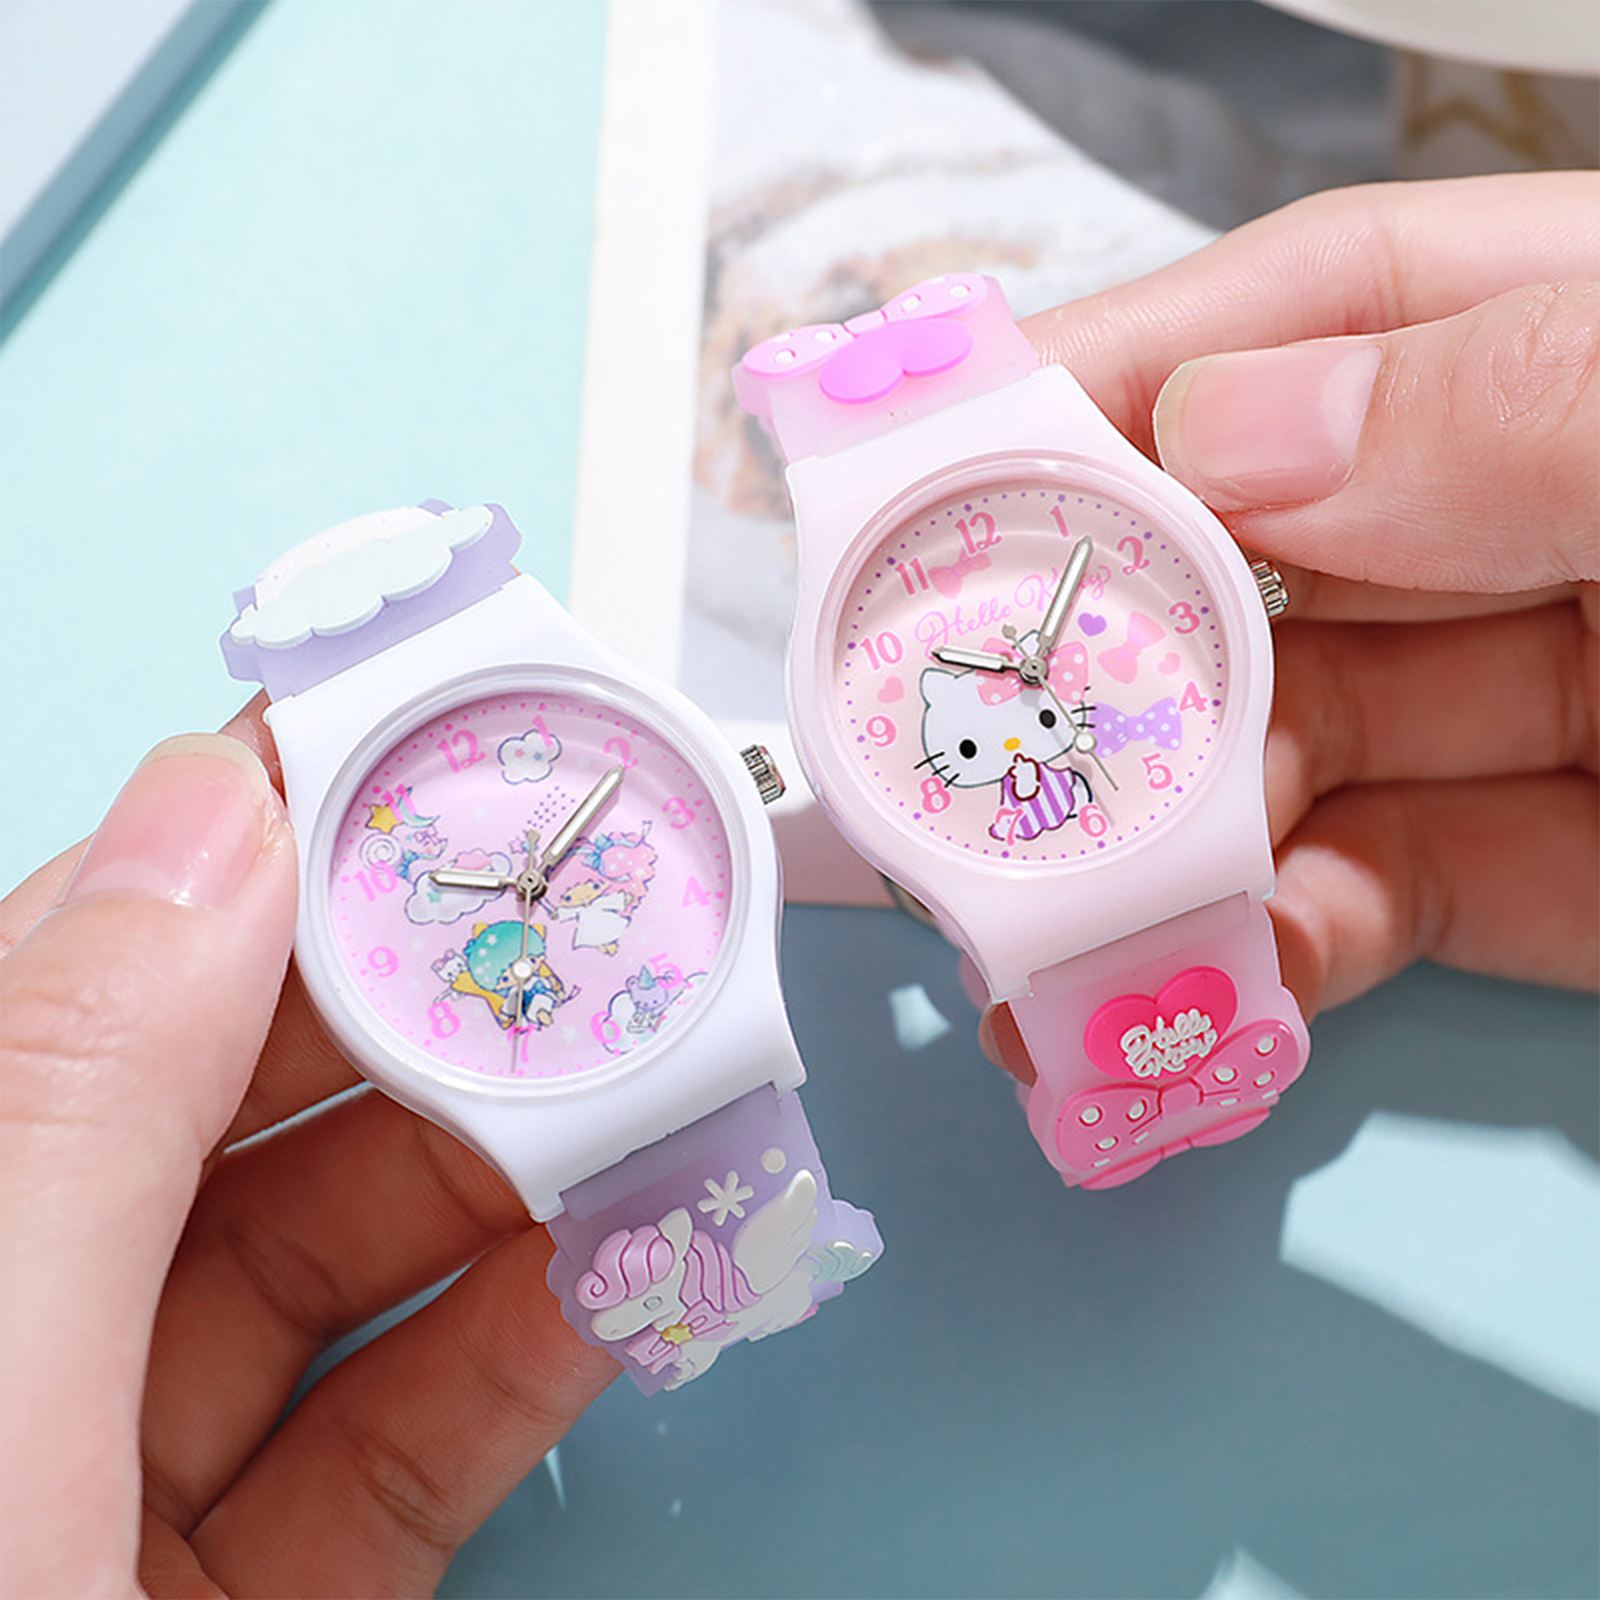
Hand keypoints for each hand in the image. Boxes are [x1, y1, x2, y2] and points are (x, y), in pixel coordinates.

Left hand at [0, 703, 617, 1596]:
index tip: (418, 754)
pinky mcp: (243, 1595)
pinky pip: (400, 1438)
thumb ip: (84, 1099)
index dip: (254, 845)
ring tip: (644, 1098)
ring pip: (338, 1266)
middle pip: (233, 1111)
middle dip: (425, 1015)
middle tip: (577, 933)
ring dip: (509, 1178)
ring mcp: (109, 1478)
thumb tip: (213, 811)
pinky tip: (618, 1278)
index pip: (87, 969)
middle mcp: (11, 1328)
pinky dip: (521, 1351)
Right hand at [985, 172, 1597, 1077]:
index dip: (1104, 387)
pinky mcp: (1596, 875)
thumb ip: (1536, 396)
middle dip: (1098, 655)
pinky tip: (1237, 968)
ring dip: (1173, 835)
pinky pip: (1398, 891)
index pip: (1299, 328)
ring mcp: (1570, 696)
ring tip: (1059, 920)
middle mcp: (1554, 509)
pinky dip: (1298, 936)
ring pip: (1300, 749)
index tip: (935, 468)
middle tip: (961, 750)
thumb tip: (1232, 440)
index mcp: (1593, 341)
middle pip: (1257, 565)